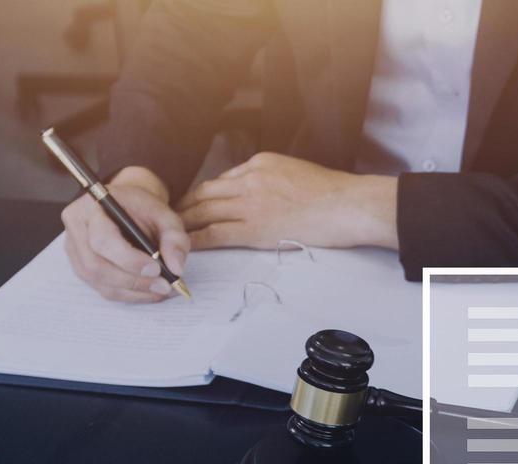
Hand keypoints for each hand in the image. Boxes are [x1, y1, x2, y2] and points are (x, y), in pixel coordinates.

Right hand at [60, 166, 188, 302]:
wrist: (130, 209)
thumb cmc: (144, 210)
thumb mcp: (165, 215)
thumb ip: (174, 238)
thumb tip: (176, 269)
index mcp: (90, 208)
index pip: (102, 239)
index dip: (128, 259)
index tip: (156, 269)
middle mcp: (76, 230)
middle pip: (96, 266)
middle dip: (133, 281)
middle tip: (163, 286)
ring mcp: (75, 251)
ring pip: (99, 282)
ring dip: (133, 291)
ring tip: (161, 290)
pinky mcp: (82, 268)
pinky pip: (103, 289)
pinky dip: (129, 294)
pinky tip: (150, 292)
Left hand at [177, 153, 398, 251]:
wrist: (347, 205)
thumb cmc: (334, 194)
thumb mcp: (297, 172)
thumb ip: (274, 179)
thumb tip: (264, 195)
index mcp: (260, 163)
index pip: (223, 179)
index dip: (205, 194)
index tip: (196, 203)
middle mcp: (249, 179)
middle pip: (205, 192)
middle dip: (185, 206)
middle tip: (171, 217)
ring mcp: (249, 203)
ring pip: (204, 211)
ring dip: (184, 223)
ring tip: (170, 233)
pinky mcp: (253, 227)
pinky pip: (214, 233)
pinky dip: (196, 239)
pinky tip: (185, 246)